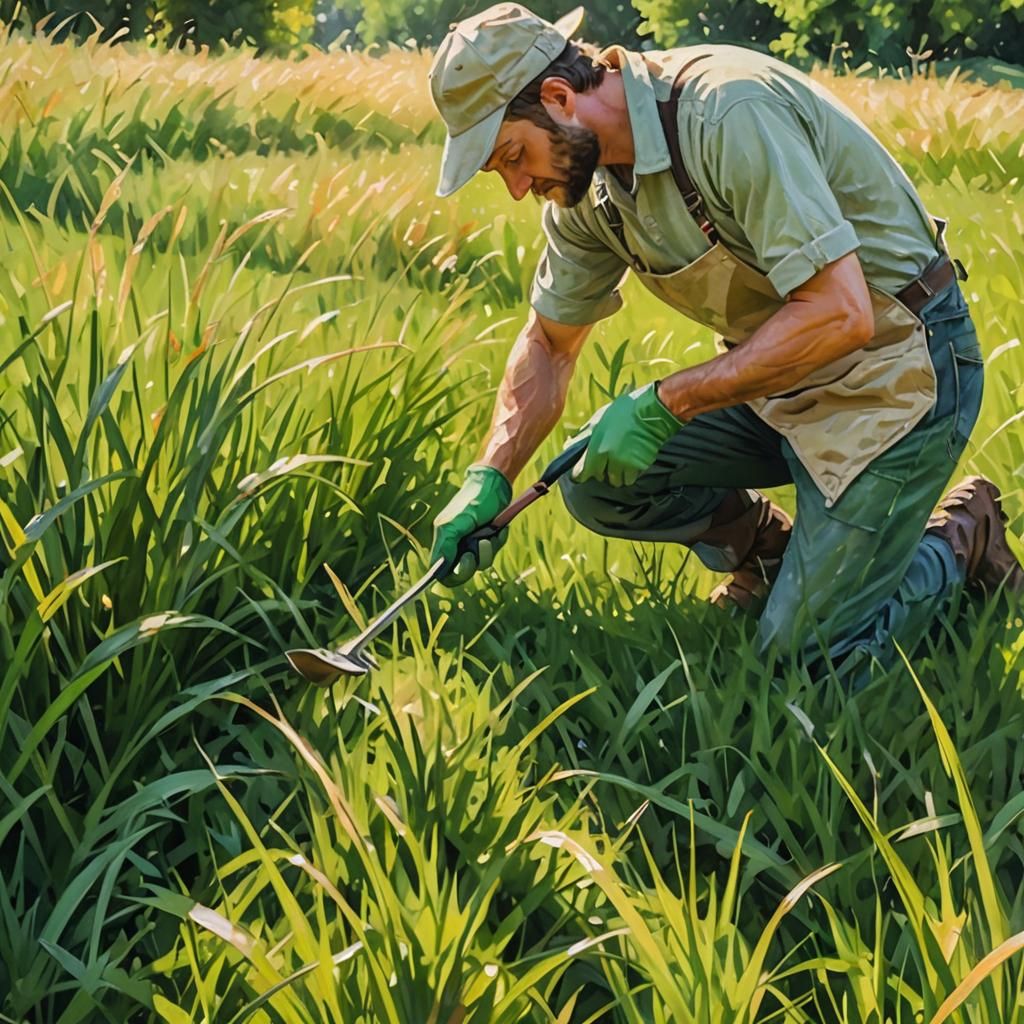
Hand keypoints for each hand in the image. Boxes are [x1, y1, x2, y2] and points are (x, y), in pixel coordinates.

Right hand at [430, 465, 511, 585]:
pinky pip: (493, 552)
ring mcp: (472, 544)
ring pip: (481, 563)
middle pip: (464, 572)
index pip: (442, 573)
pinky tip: (498, 528)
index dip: (453, 574)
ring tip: (491, 531)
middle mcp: (456, 546)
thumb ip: (446, 544)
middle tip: (482, 543)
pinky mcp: (486, 540)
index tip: (466, 560)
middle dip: (476, 560)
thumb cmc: (474, 499)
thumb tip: (438, 568)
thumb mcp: (456, 521)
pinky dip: (498, 540)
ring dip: (489, 548)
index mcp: (443, 542)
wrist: (495, 484)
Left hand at [570, 382, 682, 487]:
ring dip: (617, 475)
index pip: (582, 473)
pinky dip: (630, 473)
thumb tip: (570, 444)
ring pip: (617, 481)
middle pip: (600, 477)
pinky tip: (632, 461)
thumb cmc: (624, 412)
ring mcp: (626, 465)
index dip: (580, 475)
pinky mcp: (641, 467)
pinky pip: (631, 477)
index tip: (581, 473)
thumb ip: (584, 435)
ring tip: (620, 462)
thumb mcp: (598, 419)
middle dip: (601, 471)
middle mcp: (611, 460)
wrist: (653, 411)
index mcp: (598, 448)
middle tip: (606, 460)